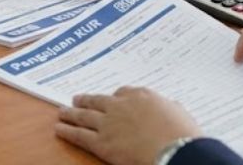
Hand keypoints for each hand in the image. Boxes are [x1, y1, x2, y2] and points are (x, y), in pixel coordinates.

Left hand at [56, 87, 201, 164]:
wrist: (174, 150)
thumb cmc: (182, 134)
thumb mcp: (180, 113)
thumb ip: (170, 108)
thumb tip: (172, 107)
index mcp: (141, 96)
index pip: (122, 93)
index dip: (114, 98)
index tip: (111, 99)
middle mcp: (120, 105)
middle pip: (98, 100)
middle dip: (86, 100)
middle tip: (76, 99)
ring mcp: (108, 123)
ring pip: (84, 115)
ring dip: (71, 113)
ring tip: (62, 111)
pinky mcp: (101, 142)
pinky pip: (79, 135)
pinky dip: (67, 131)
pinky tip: (59, 129)